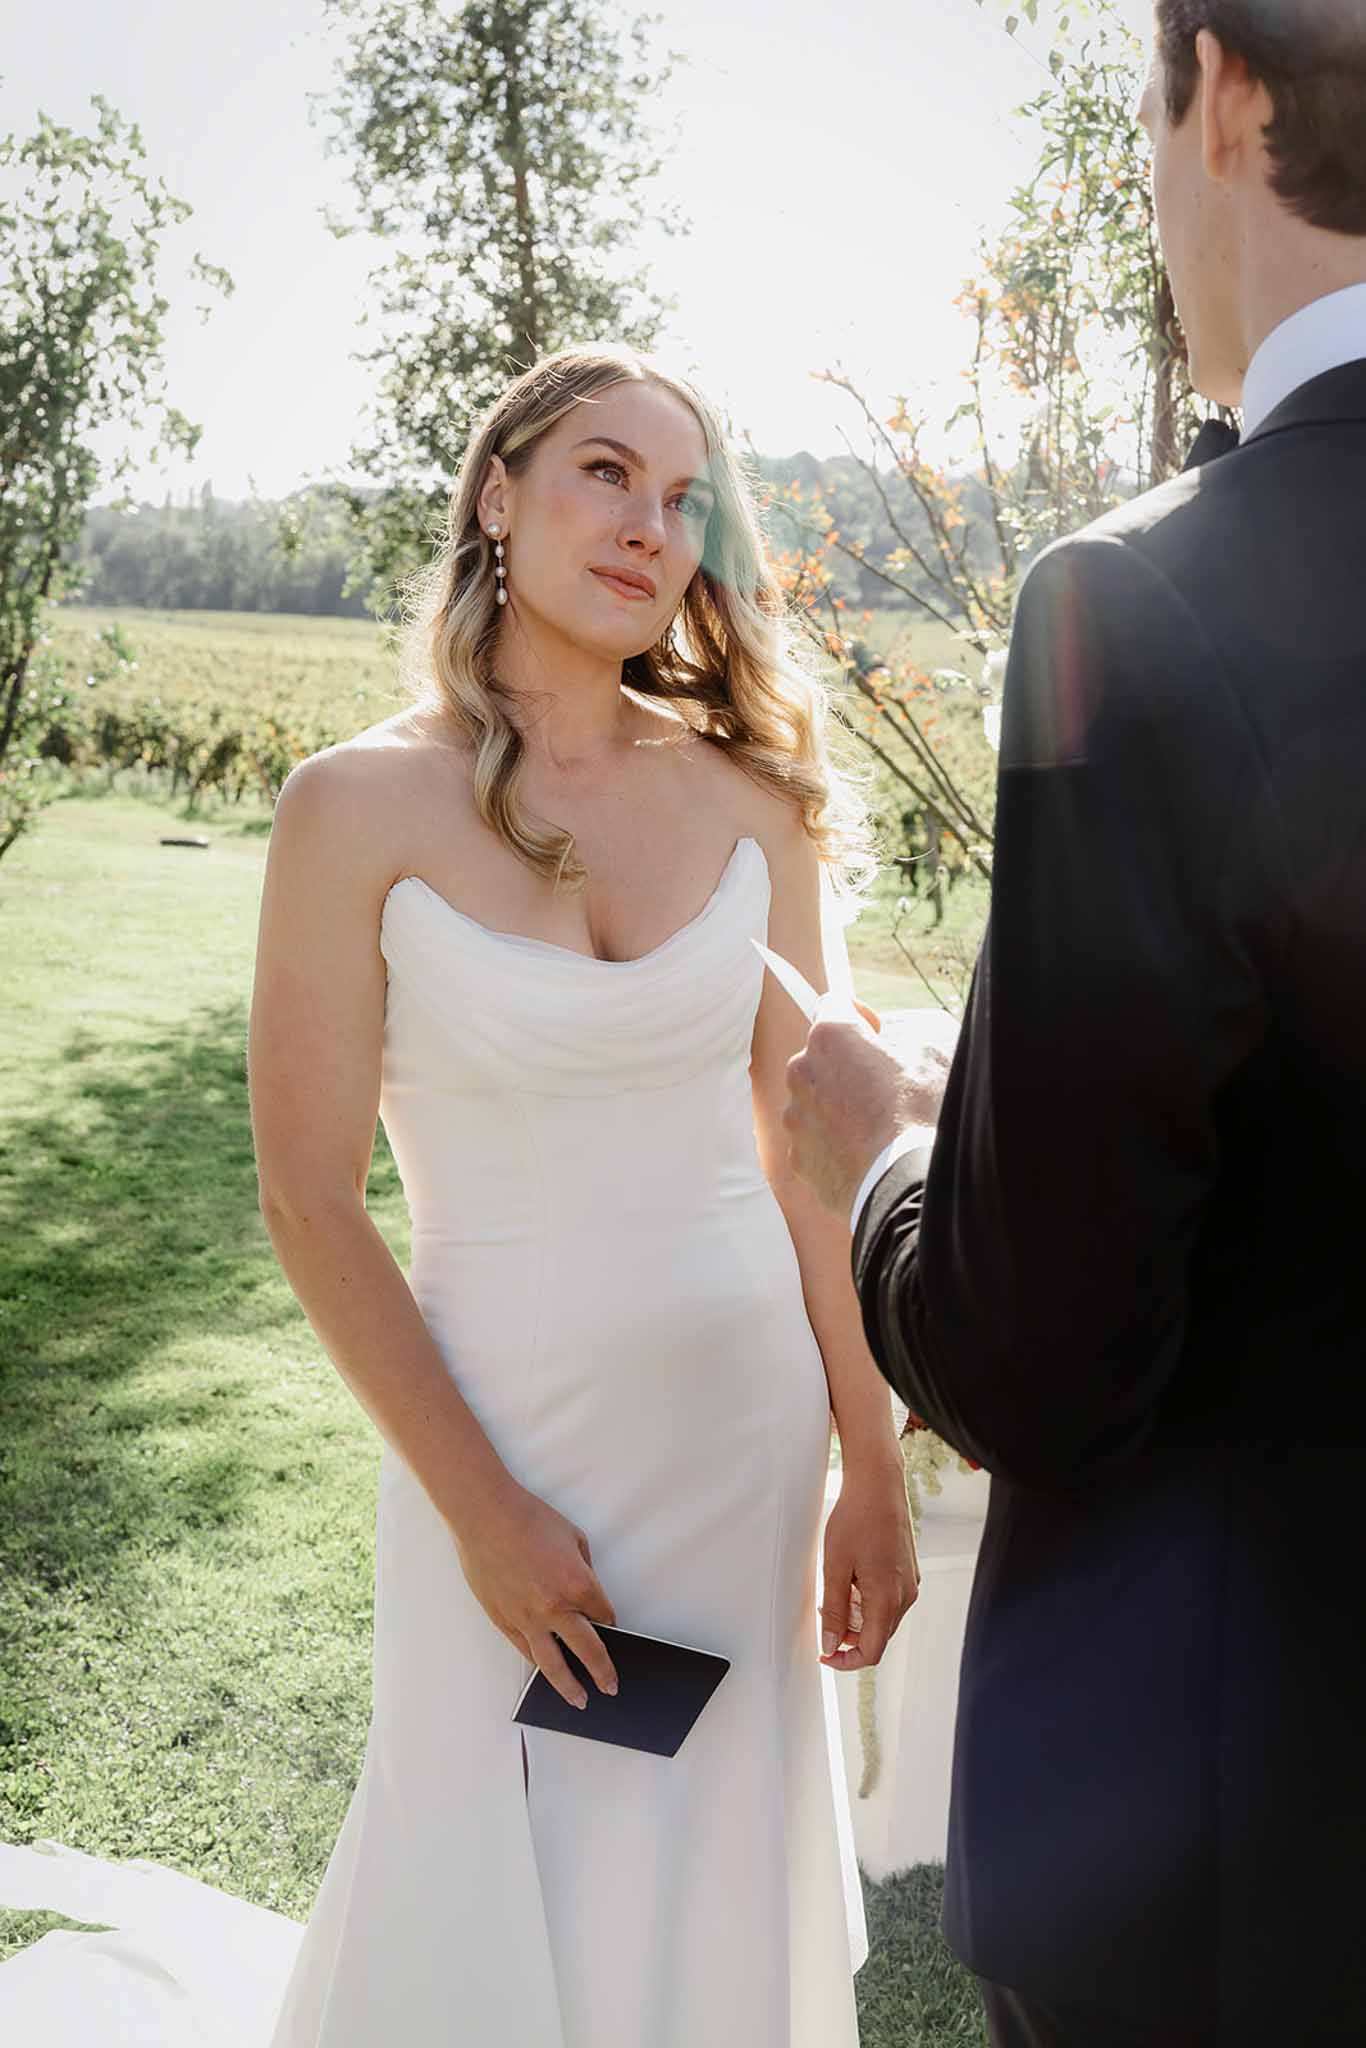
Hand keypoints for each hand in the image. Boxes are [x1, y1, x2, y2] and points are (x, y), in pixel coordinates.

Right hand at [453, 1478, 619, 1709]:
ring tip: (579, 1701)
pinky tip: (544, 1672)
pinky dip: (538, 1664)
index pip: (604, 1616)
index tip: (612, 1630)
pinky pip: (525, 1650)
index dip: (611, 1624)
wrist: (485, 1515)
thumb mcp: (574, 1537)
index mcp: (578, 1584)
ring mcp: (527, 1618)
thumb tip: (587, 1593)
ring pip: (552, 1664)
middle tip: (611, 1687)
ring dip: (569, 1687)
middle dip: (602, 1672)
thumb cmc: (529, 1519)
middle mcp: (555, 1608)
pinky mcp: (503, 1620)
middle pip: (587, 1650)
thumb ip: (585, 1569)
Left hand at [783, 999, 956, 1219]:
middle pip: (819, 1057)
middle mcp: (801, 1072)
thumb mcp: (931, 1061)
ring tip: (874, 1127)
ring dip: (837, 1106)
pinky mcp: (796, 1158)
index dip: (856, 1014)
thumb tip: (902, 1050)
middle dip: (845, 1066)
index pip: (831, 1004)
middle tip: (881, 1086)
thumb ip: (907, 1043)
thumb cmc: (919, 1118)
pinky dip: (832, 1143)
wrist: (903, 1187)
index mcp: (831, 1037)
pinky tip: (863, 1154)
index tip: (873, 1031)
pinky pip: (813, 1141)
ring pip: (813, 1101)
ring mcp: (794, 1118)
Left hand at [820, 1457, 918, 1670]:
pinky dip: (869, 1602)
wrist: (879, 1483)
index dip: (846, 1661)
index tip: (824, 1655)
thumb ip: (835, 1610)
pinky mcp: (909, 1572)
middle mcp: (906, 1596)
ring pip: (884, 1619)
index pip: (871, 1651)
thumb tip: (831, 1645)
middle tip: (824, 1617)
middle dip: (850, 1638)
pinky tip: (852, 1581)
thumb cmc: (856, 1519)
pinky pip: (890, 1601)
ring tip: (836, 1592)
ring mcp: (911, 1584)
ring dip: (859, 1619)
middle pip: (878, 1637)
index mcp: (888, 1599)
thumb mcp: (835, 1566)